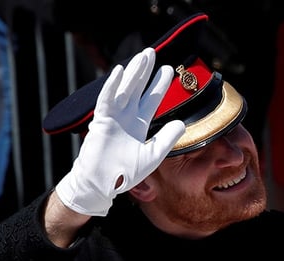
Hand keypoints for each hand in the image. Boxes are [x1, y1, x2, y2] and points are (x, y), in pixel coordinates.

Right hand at [55, 47, 184, 215]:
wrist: (103, 184)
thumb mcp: (152, 155)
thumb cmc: (125, 173)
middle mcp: (126, 117)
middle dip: (145, 72)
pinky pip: (107, 100)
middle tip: (152, 53)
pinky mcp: (101, 122)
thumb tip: (182, 123)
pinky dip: (113, 86)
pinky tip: (120, 71)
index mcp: (138, 124)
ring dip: (132, 73)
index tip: (168, 70)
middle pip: (137, 89)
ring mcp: (113, 117)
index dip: (158, 85)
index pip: (150, 100)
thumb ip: (166, 139)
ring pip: (124, 90)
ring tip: (142, 56)